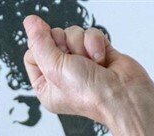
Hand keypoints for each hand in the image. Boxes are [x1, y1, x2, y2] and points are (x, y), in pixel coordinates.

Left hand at [21, 14, 151, 125]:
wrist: (123, 95)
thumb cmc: (90, 95)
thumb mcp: (54, 69)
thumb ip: (39, 43)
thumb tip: (30, 23)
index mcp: (46, 85)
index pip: (32, 54)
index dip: (42, 49)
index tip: (53, 54)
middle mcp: (61, 74)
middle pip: (52, 39)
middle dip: (65, 46)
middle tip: (74, 61)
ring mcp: (80, 62)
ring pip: (72, 34)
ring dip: (82, 46)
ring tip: (90, 63)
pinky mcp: (96, 51)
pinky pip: (89, 33)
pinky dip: (95, 43)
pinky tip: (101, 59)